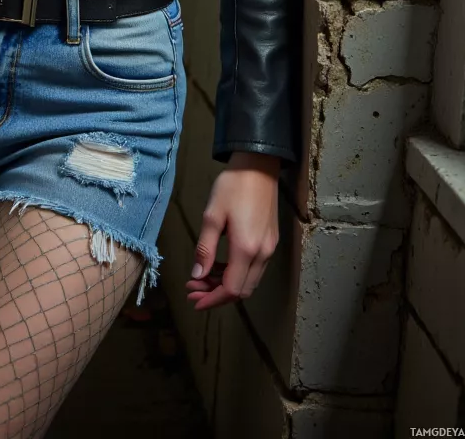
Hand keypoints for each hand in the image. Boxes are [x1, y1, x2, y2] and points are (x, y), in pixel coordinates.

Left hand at [186, 151, 279, 310]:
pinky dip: (237, 273)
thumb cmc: (232, 186)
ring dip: (226, 284)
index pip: (231, 290)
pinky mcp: (271, 241)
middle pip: (242, 290)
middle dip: (217, 294)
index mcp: (246, 250)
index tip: (194, 300)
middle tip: (194, 288)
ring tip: (202, 277)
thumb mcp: (212, 215)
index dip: (212, 299)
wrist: (259, 165)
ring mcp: (269, 249)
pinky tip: (220, 264)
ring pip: (249, 281)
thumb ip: (205, 249)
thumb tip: (197, 276)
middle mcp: (262, 254)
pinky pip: (254, 268)